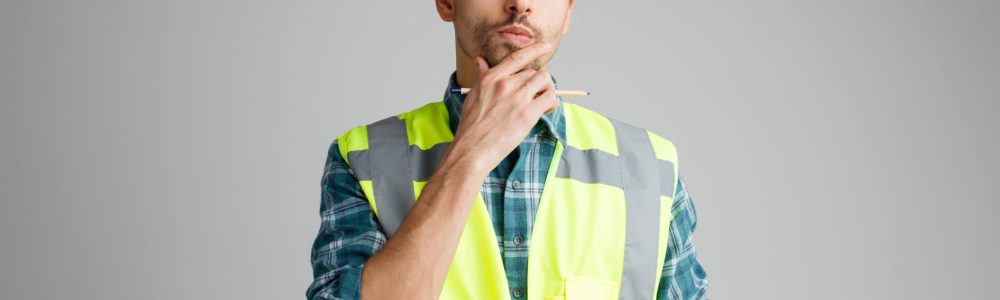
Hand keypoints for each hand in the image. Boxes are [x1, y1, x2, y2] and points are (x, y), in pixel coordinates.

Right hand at [449, 42, 558, 173]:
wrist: (472, 149)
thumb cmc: (471, 127)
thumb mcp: (473, 95)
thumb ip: (482, 76)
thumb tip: (481, 60)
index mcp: (491, 78)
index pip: (517, 57)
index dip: (534, 50)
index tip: (544, 46)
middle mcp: (505, 84)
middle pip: (533, 72)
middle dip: (538, 83)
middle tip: (535, 96)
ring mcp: (517, 97)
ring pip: (544, 81)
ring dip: (547, 90)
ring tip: (542, 102)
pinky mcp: (527, 113)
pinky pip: (550, 98)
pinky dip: (552, 102)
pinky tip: (546, 110)